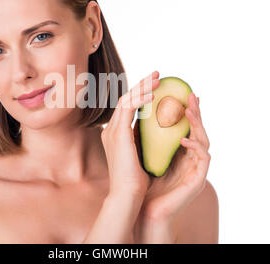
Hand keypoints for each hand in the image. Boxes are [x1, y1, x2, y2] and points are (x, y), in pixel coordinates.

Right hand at [101, 71, 160, 195]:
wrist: (128, 195)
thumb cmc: (137, 181)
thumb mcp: (141, 155)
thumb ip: (144, 141)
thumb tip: (158, 132)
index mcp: (116, 135)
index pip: (127, 107)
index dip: (140, 94)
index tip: (155, 86)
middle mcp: (111, 130)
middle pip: (125, 99)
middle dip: (141, 85)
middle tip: (157, 75)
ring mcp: (112, 131)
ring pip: (126, 99)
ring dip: (142, 87)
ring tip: (158, 79)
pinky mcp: (118, 134)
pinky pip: (129, 108)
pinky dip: (140, 99)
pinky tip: (154, 95)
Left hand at [134, 92, 211, 225]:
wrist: (143, 208)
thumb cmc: (143, 181)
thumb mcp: (143, 152)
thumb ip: (145, 135)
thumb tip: (136, 110)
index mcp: (179, 150)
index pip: (185, 125)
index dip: (184, 109)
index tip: (182, 94)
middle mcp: (190, 157)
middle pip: (197, 129)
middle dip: (195, 111)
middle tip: (191, 94)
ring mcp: (195, 168)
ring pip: (204, 140)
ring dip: (198, 124)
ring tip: (188, 110)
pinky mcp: (198, 180)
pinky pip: (203, 158)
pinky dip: (195, 147)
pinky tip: (183, 139)